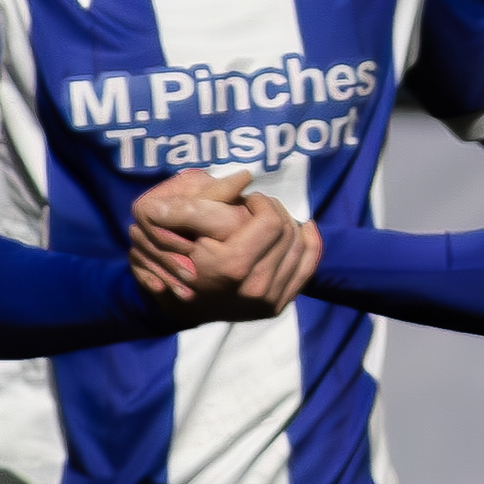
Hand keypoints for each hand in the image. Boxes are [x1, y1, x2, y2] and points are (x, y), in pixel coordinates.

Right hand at [128, 168, 320, 321]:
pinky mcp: (275, 308)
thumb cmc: (173, 256)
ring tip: (267, 221)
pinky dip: (310, 244)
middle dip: (272, 212)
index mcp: (230, 266)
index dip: (259, 202)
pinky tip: (304, 228)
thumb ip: (207, 198)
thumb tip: (244, 176)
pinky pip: (307, 268)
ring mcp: (267, 302)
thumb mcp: (173, 223)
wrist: (176, 304)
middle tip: (253, 209)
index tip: (244, 201)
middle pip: (287, 231)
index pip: (271, 220)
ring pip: (300, 246)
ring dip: (287, 225)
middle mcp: (254, 288)